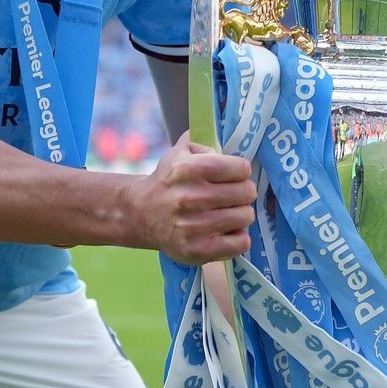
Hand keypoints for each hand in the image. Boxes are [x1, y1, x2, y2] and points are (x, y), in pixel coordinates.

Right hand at [129, 135, 256, 264]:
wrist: (140, 214)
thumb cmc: (167, 180)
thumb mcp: (179, 152)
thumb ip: (203, 140)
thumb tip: (227, 137)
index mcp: (188, 170)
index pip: (240, 168)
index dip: (241, 170)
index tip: (234, 175)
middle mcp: (190, 197)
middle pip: (246, 192)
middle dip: (243, 192)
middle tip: (233, 195)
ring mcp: (193, 227)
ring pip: (245, 216)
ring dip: (241, 214)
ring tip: (228, 212)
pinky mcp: (197, 250)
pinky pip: (240, 243)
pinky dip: (238, 237)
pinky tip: (226, 231)